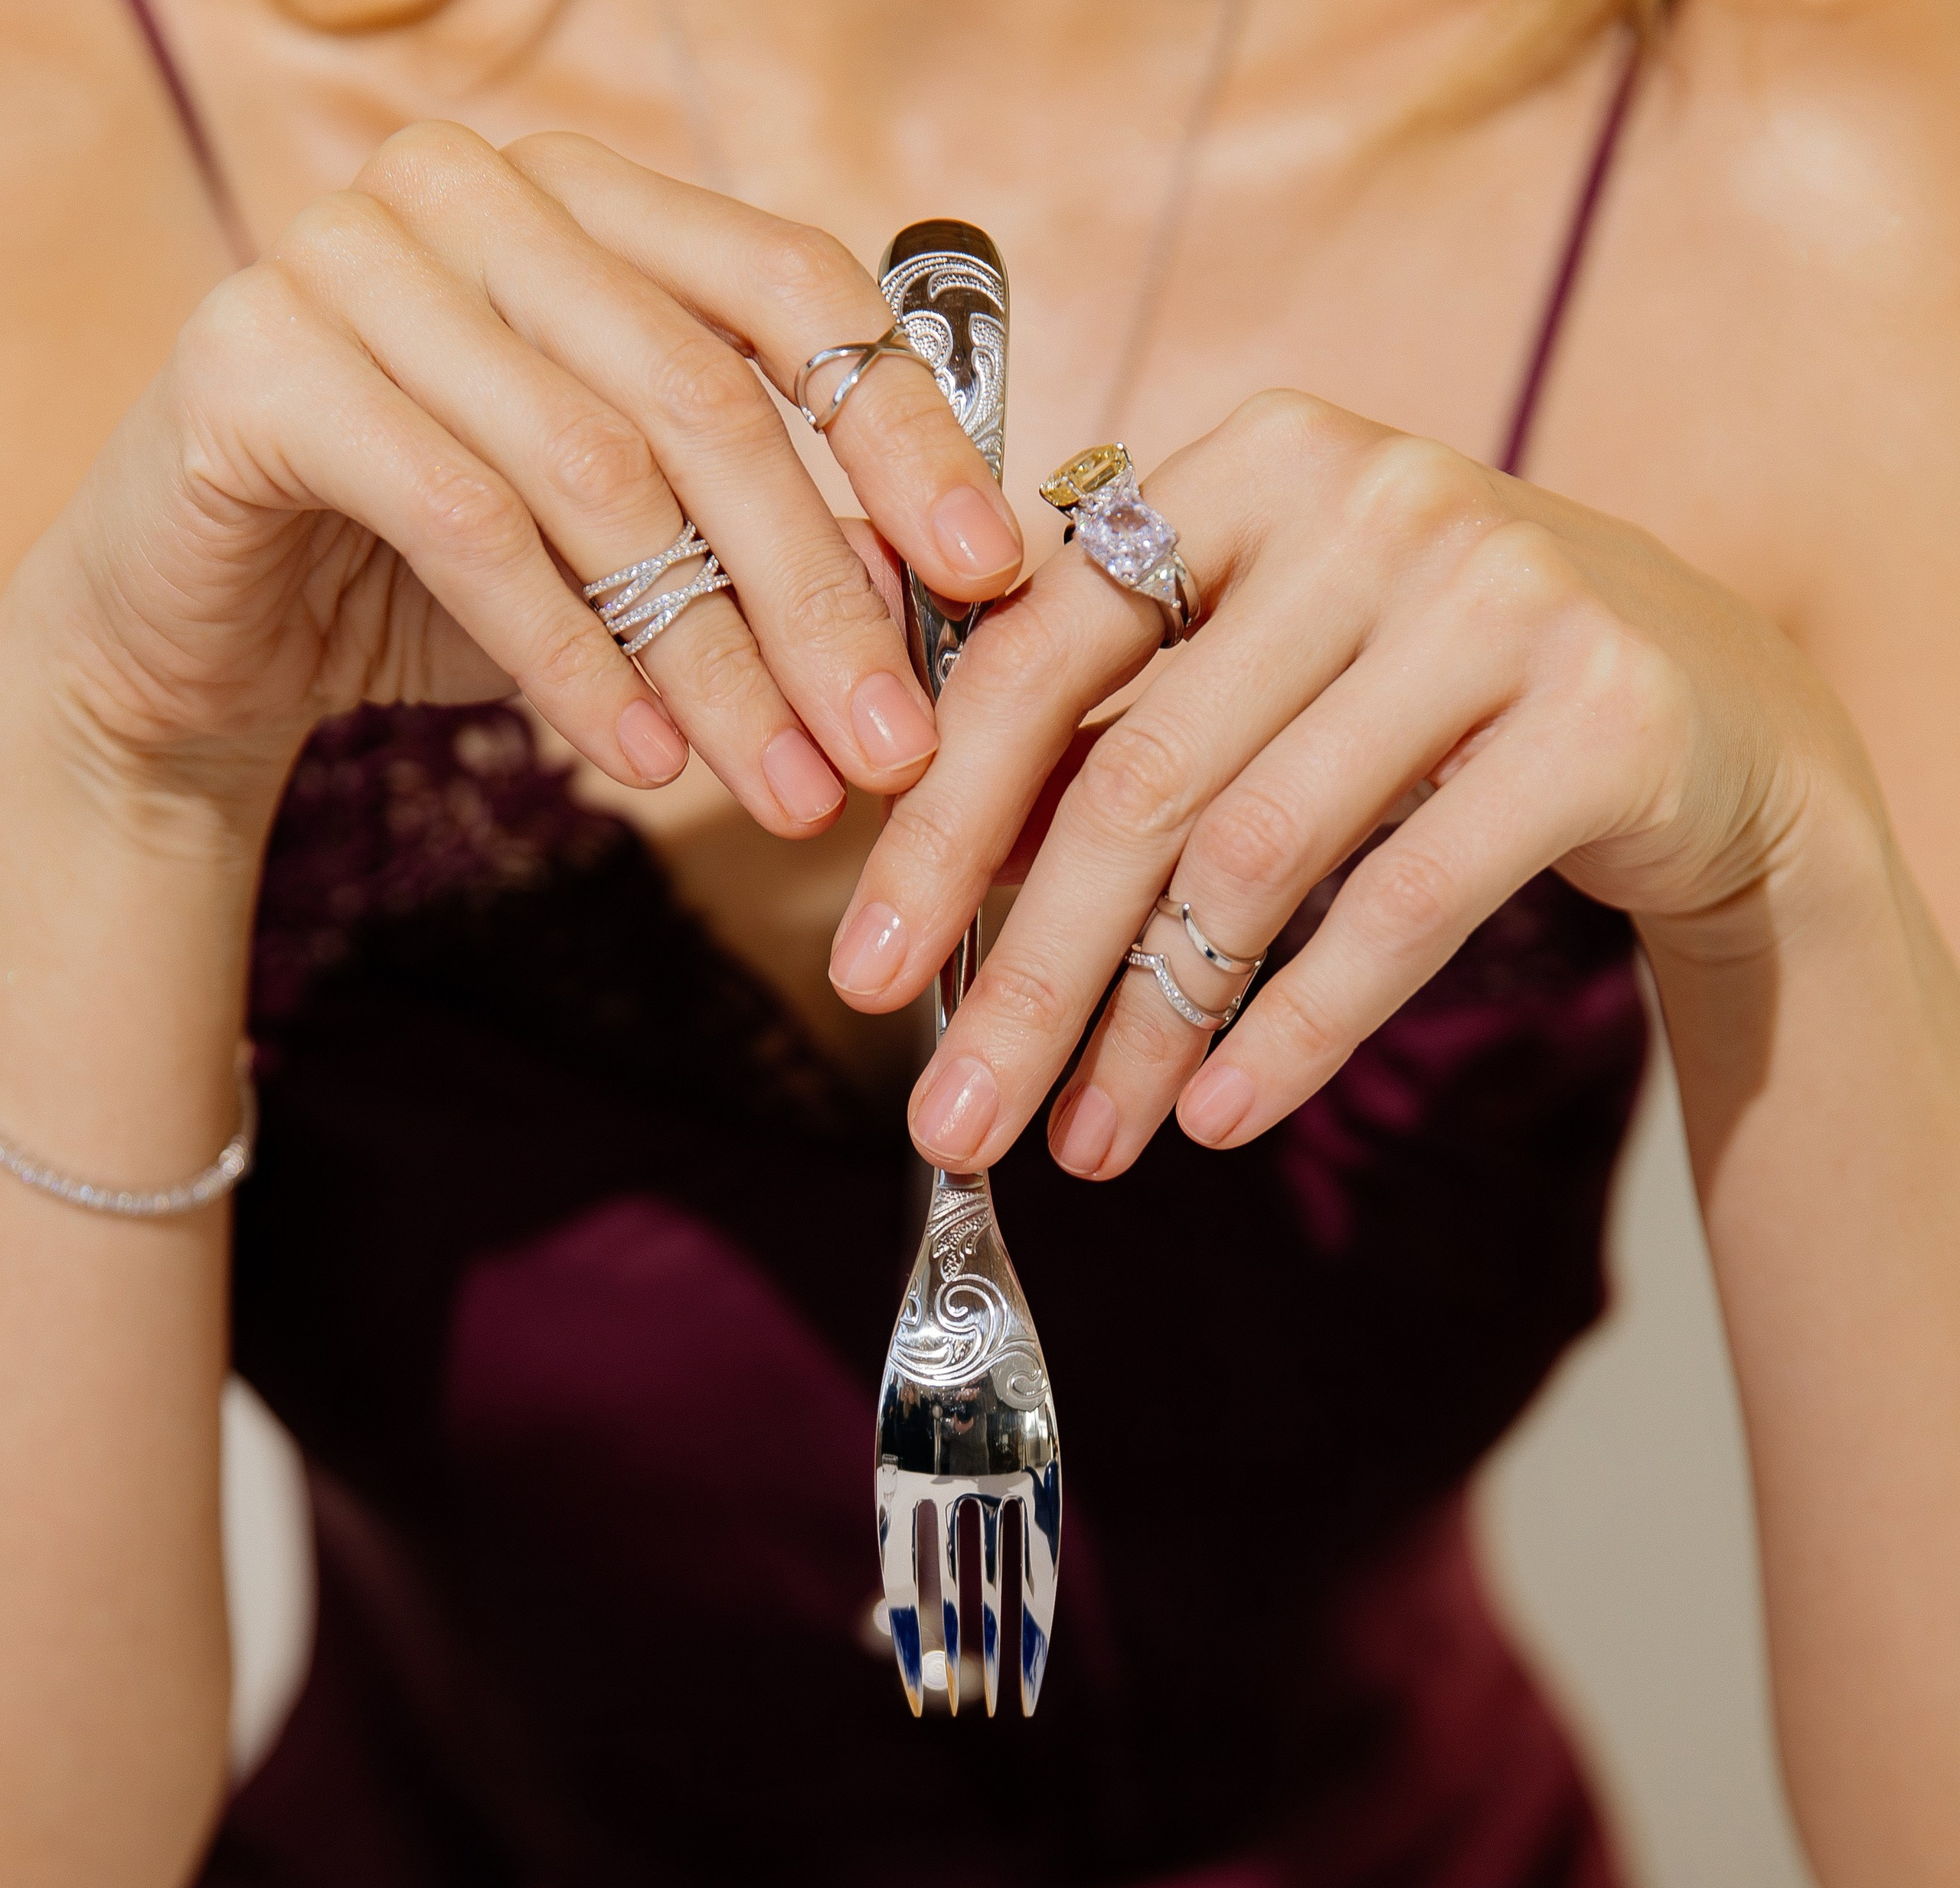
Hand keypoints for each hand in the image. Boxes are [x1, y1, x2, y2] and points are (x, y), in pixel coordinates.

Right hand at [9, 125, 1021, 836]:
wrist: (202, 632)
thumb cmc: (433, 576)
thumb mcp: (627, 554)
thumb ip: (762, 544)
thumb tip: (942, 604)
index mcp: (588, 203)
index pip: (787, 283)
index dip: (901, 429)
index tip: (986, 576)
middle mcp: (475, 193)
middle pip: (702, 398)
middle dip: (815, 597)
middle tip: (892, 752)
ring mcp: (354, 255)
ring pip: (593, 470)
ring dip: (710, 656)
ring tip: (784, 791)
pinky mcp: (258, 359)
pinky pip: (460, 521)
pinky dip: (568, 658)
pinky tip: (643, 764)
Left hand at [828, 390, 1873, 1175]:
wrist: (1714, 711)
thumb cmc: (1448, 697)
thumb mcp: (1278, 671)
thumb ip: (1129, 726)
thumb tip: (943, 865)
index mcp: (1254, 464)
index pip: (1041, 651)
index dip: (939, 827)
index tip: (863, 973)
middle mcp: (1371, 499)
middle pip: (1138, 780)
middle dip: (1027, 976)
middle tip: (951, 1119)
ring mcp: (1495, 596)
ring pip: (1257, 857)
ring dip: (1149, 1029)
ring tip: (1085, 1145)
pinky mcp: (1595, 714)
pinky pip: (1400, 906)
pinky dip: (1294, 1031)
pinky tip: (1215, 1116)